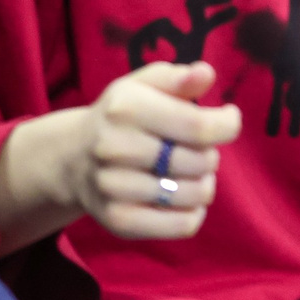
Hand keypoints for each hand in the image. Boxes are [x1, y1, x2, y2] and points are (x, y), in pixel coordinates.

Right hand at [0, 63, 239, 249]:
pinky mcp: (118, 220)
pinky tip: (183, 199)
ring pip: (195, 194)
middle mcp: (115, 147)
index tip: (228, 120)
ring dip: (204, 184)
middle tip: (195, 150)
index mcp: (126, 108)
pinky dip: (194, 213)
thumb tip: (205, 74)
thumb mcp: (144, 85)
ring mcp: (113, 187)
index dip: (227, 125)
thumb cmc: (122, 116)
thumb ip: (178, 78)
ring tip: (189, 174)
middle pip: (200, 161)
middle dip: (210, 155)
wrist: (72, 158)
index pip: (199, 126)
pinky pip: (182, 225)